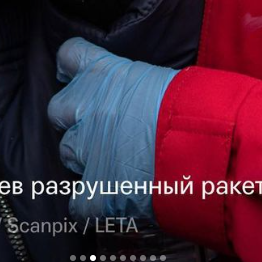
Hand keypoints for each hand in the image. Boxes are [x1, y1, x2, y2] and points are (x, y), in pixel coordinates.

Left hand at [48, 37, 177, 222]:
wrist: (203, 144)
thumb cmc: (194, 106)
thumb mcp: (161, 81)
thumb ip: (135, 87)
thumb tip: (139, 98)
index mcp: (104, 74)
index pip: (69, 56)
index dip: (71, 70)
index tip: (74, 77)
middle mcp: (87, 107)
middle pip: (58, 109)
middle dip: (74, 119)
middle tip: (101, 126)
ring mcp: (87, 149)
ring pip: (67, 152)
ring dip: (85, 157)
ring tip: (116, 160)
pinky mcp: (95, 190)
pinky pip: (79, 203)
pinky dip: (92, 205)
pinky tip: (111, 201)